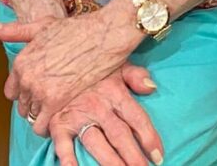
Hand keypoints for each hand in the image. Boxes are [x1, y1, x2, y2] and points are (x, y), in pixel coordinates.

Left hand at [0, 0, 143, 130]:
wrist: (106, 34)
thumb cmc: (78, 28)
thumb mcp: (42, 25)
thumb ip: (14, 31)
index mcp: (21, 60)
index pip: (11, 91)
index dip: (25, 91)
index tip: (40, 88)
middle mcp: (25, 76)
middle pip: (22, 105)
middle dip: (35, 102)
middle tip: (53, 95)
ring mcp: (39, 89)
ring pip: (31, 115)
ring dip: (43, 113)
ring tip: (59, 104)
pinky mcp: (55, 100)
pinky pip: (41, 125)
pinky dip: (48, 125)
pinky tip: (60, 115)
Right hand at [48, 65, 163, 165]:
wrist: (58, 61)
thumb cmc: (92, 67)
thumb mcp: (117, 64)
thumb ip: (135, 76)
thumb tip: (152, 87)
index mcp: (115, 92)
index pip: (137, 118)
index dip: (149, 137)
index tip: (158, 156)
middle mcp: (98, 106)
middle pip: (119, 135)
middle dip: (133, 157)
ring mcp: (78, 116)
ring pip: (97, 143)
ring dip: (110, 162)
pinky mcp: (59, 124)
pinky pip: (63, 145)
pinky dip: (68, 160)